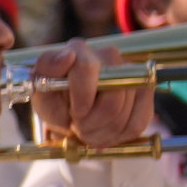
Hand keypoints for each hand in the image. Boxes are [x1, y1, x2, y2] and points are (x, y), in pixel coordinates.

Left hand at [20, 41, 152, 156]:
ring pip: (124, 115)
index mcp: (79, 50)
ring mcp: (131, 73)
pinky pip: (137, 123)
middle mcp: (109, 56)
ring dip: (102, 133)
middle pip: (113, 98)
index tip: (74, 114)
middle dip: (92, 122)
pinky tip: (103, 132)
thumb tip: (67, 55)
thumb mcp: (41, 92)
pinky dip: (118, 136)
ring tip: (87, 131)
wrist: (71, 115)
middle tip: (78, 127)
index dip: (82, 97)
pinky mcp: (145, 92)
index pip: (88, 68)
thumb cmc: (55, 101)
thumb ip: (46, 71)